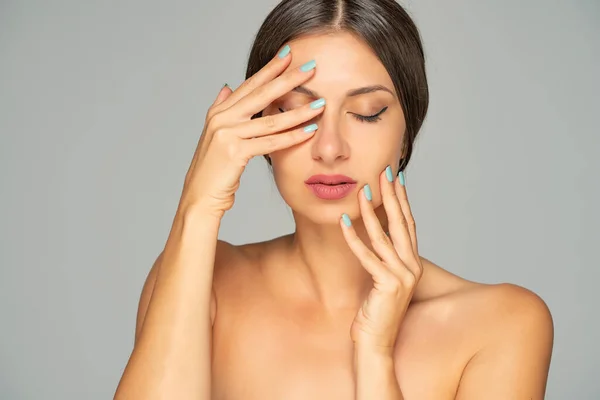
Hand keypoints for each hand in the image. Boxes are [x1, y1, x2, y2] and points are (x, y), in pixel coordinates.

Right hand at [179, 45, 324, 217]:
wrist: (199, 196)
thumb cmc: (213, 169)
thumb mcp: (215, 135)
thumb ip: (222, 109)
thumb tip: (227, 87)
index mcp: (219, 112)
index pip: (249, 84)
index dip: (270, 68)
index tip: (288, 54)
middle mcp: (222, 118)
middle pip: (261, 94)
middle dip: (288, 79)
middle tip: (311, 67)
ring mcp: (226, 134)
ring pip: (270, 119)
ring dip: (298, 111)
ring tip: (320, 104)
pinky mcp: (234, 152)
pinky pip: (269, 142)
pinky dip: (291, 136)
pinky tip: (309, 130)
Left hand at [341, 166, 422, 350]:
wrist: (376, 344)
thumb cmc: (375, 313)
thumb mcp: (381, 280)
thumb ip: (382, 258)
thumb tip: (373, 236)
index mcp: (412, 263)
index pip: (408, 224)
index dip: (402, 199)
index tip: (395, 176)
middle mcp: (412, 267)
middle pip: (402, 223)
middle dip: (392, 195)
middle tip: (384, 171)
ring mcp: (402, 276)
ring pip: (384, 237)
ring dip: (372, 212)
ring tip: (363, 190)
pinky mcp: (388, 285)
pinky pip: (367, 256)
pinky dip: (353, 237)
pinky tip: (343, 221)